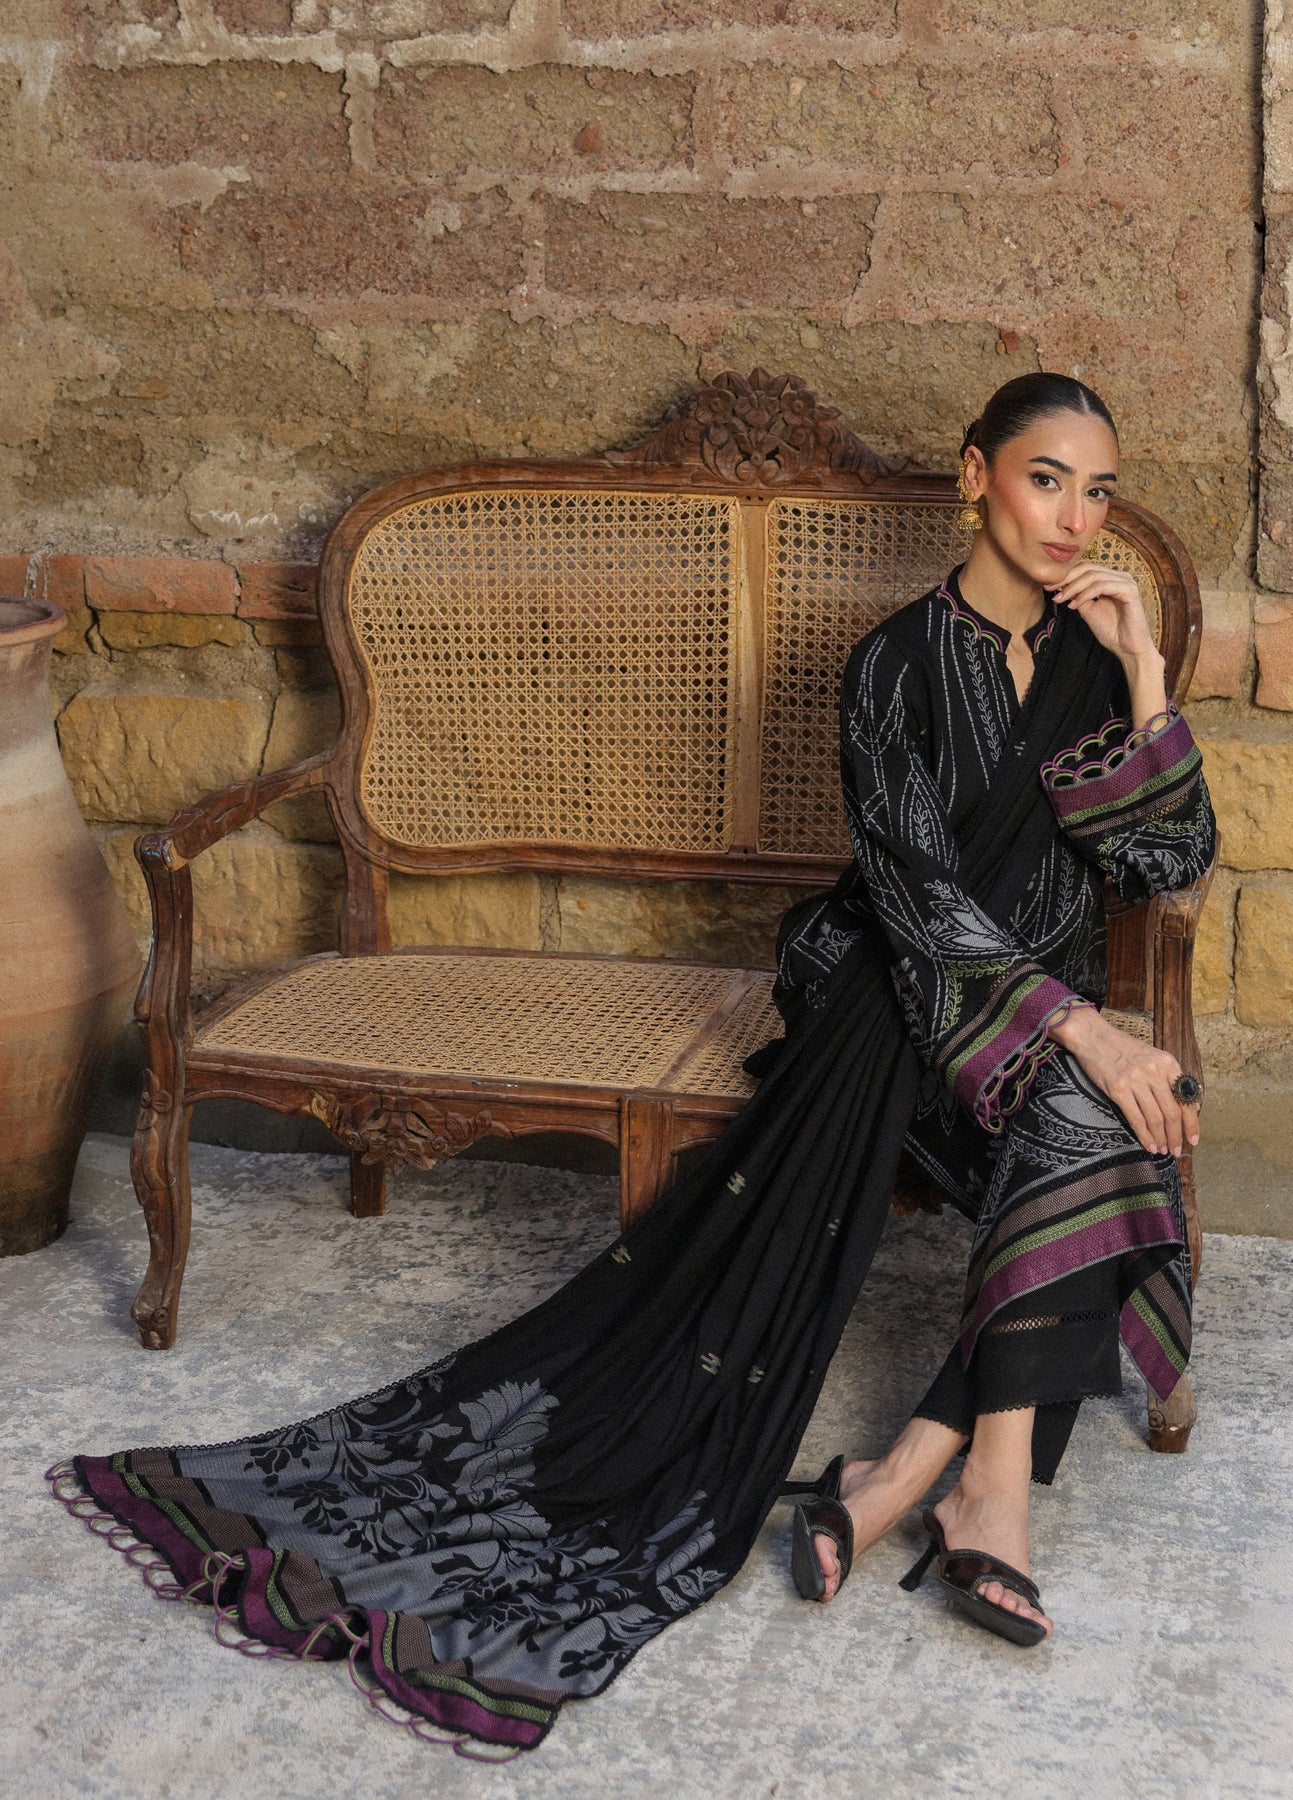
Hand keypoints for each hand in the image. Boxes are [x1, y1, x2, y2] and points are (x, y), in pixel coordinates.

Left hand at [1049, 561, 1159, 665]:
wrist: (1127, 648)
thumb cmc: (1111, 631)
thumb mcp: (1088, 609)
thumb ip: (1077, 595)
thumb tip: (1059, 585)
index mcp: (1111, 578)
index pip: (1085, 567)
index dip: (1065, 574)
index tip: (1047, 586)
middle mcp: (1120, 576)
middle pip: (1088, 568)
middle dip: (1066, 578)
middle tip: (1049, 588)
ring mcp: (1126, 581)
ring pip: (1093, 576)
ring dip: (1072, 587)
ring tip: (1059, 599)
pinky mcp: (1130, 590)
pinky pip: (1102, 586)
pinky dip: (1085, 594)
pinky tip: (1074, 605)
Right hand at [1049, 1005, 1199, 1158]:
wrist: (1094, 1037)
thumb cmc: (1123, 1049)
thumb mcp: (1152, 1057)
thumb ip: (1168, 1079)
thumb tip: (1185, 1107)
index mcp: (1168, 1063)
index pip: (1186, 1100)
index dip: (1192, 1124)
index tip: (1193, 1140)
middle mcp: (1154, 1071)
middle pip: (1172, 1113)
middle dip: (1176, 1137)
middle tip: (1176, 1150)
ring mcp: (1136, 1080)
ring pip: (1155, 1118)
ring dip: (1161, 1139)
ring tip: (1162, 1150)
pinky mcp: (1118, 1089)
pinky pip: (1136, 1119)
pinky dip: (1144, 1136)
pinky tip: (1148, 1144)